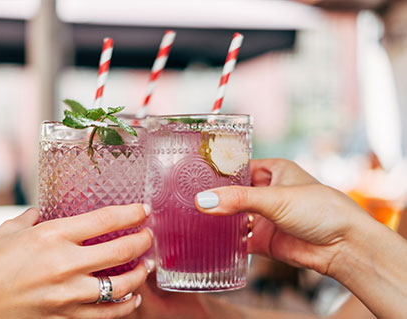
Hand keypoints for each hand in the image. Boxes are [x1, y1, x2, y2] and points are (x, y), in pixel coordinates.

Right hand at [0, 204, 151, 318]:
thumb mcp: (8, 231)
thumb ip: (32, 217)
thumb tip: (44, 211)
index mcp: (51, 236)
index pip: (104, 220)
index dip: (130, 214)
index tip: (143, 211)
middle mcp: (65, 264)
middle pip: (120, 251)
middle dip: (142, 241)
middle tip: (149, 236)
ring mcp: (67, 294)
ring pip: (120, 286)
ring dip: (139, 275)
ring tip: (146, 267)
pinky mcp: (66, 316)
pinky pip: (106, 314)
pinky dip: (124, 306)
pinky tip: (131, 297)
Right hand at [195, 158, 406, 317]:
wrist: (343, 246)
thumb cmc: (322, 210)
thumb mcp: (276, 198)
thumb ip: (238, 200)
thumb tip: (204, 201)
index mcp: (273, 170)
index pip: (236, 167)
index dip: (216, 172)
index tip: (191, 175)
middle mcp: (267, 192)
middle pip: (232, 193)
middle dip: (213, 197)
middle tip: (185, 197)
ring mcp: (265, 217)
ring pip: (233, 216)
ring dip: (217, 219)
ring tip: (191, 217)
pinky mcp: (264, 240)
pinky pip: (238, 240)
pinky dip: (225, 241)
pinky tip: (208, 239)